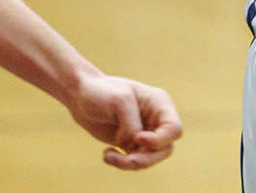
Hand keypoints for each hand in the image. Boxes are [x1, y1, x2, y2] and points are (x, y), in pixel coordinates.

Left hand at [67, 71, 181, 170]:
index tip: (138, 138)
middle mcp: (156, 119)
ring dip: (132, 163)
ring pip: (151, 158)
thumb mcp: (119, 100)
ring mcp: (145, 132)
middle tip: (127, 158)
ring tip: (110, 156)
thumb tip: (133, 144)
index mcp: (159, 103)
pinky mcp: (131, 144)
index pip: (174, 129)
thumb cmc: (100, 91)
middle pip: (166, 148)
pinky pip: (135, 161)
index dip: (160, 140)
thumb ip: (132, 124)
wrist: (81, 96)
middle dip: (147, 158)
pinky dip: (121, 163)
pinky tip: (107, 154)